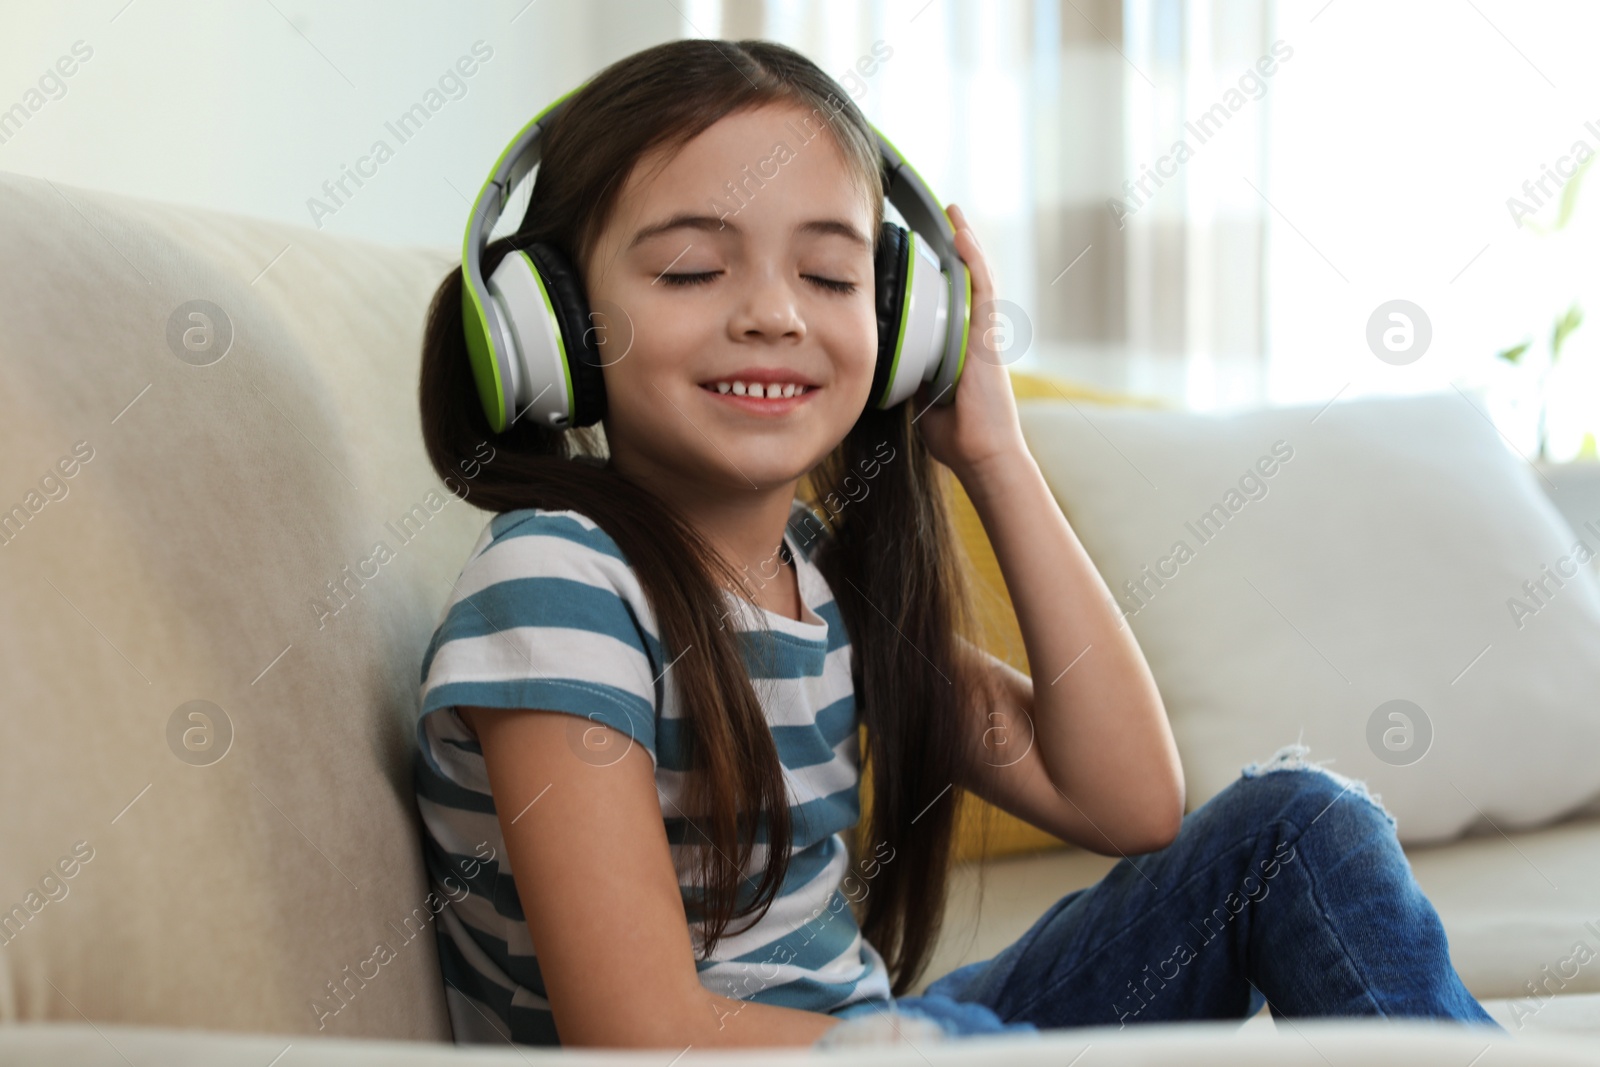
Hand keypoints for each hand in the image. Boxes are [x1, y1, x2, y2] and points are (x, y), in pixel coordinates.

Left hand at [911, 203, 1029, 482]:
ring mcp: (984, 333)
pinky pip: (982, 288)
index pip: (950, 303)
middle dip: (955, 251)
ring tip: (953, 214)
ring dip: (965, 244)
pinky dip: (973, 260)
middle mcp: (975, 335)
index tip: (925, 257)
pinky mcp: (988, 336)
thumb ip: (910, 378)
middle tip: (942, 219)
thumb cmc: (956, 436)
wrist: (980, 454)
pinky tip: (962, 234)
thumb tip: (889, 367)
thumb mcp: (922, 399)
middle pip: (965, 283)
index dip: (941, 277)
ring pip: (975, 278)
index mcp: (960, 348)